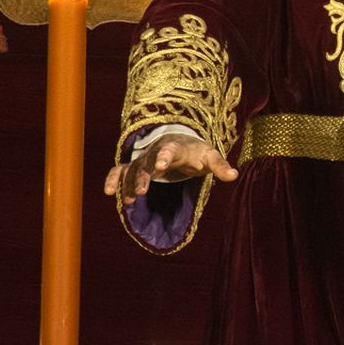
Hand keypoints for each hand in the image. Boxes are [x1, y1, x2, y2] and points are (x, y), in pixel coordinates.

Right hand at [102, 133, 238, 205]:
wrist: (182, 143)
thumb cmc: (197, 152)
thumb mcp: (210, 157)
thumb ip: (220, 166)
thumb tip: (234, 175)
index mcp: (176, 147)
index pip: (170, 150)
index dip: (165, 156)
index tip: (161, 165)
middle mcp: (156, 152)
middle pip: (147, 163)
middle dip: (143, 176)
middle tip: (141, 192)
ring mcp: (144, 160)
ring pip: (132, 170)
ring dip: (129, 184)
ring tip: (128, 201)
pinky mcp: (135, 168)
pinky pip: (120, 171)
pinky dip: (113, 179)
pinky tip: (109, 193)